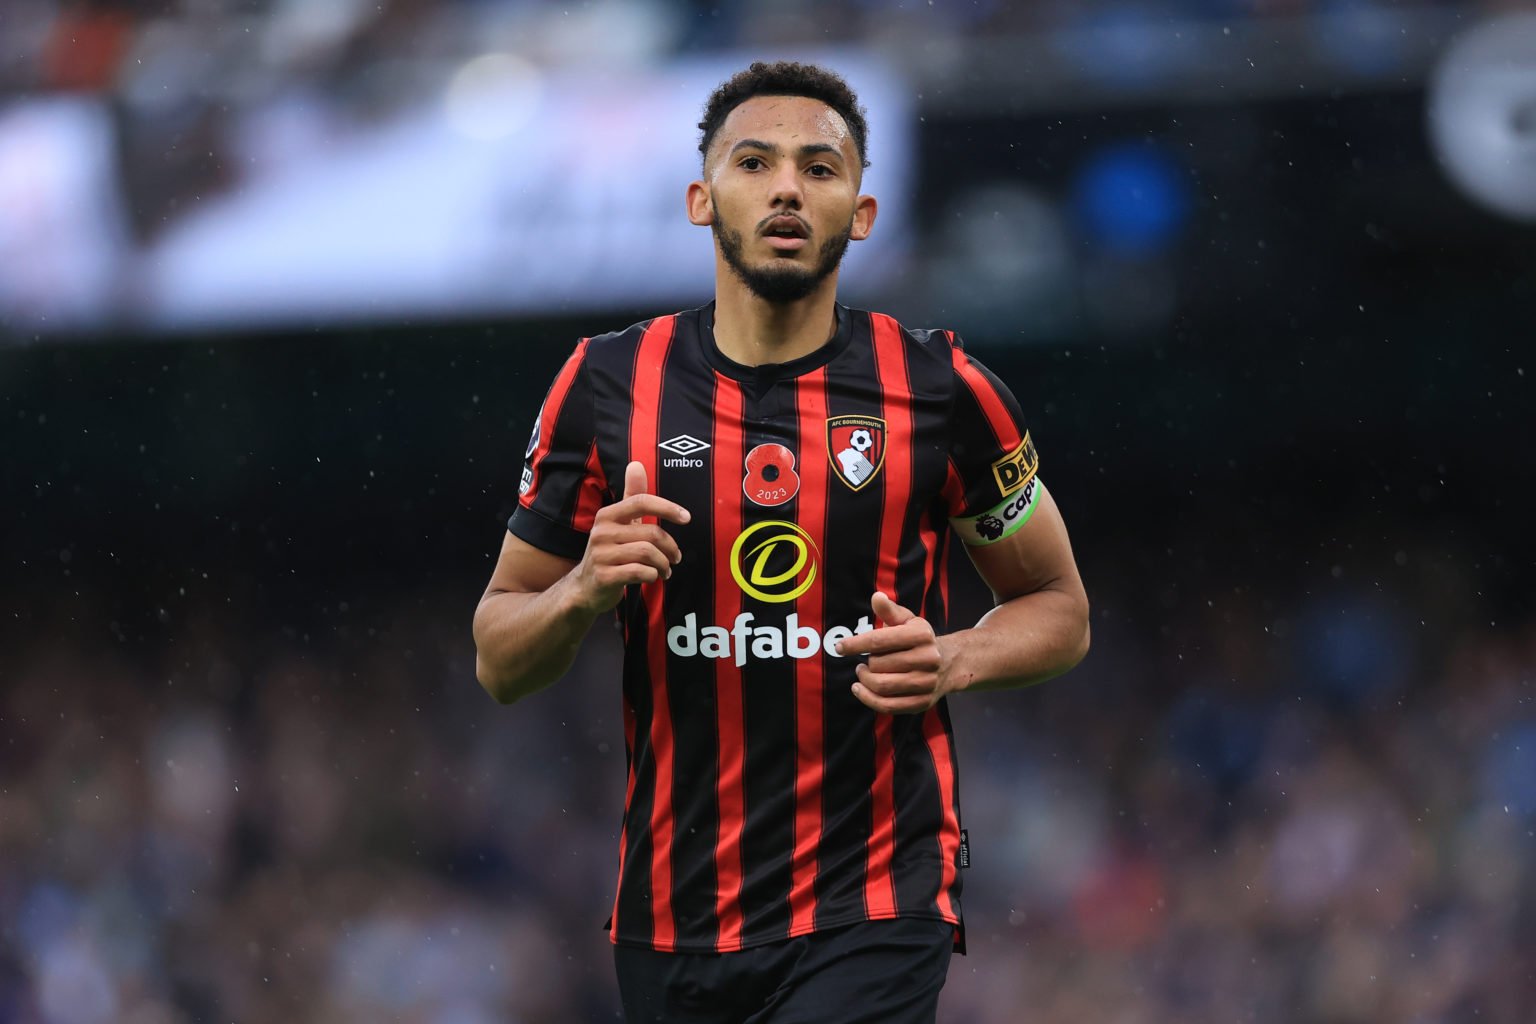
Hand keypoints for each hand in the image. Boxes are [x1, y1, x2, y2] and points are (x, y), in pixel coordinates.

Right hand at [570, 462, 689, 612]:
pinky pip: (640, 572)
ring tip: (666, 570)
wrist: (584, 588)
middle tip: (675, 558)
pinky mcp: (604, 576)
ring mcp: (601, 555)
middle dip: (670, 547)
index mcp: (607, 515)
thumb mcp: (619, 523)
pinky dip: (653, 575)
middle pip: (651, 533)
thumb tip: (636, 464)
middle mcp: (602, 532)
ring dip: (664, 564)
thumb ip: (632, 496)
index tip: (686, 517)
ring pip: (648, 553)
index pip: (641, 502)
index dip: (667, 507)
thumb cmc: (609, 552)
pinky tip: (653, 577)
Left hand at [838, 592, 954, 714]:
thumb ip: (890, 611)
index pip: (880, 641)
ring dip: (864, 681)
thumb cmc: (919, 639)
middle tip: (865, 661)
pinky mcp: (923, 702)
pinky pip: (889, 706)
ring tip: (862, 673)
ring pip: (882, 686)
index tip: (839, 647)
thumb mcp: (908, 620)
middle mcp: (928, 659)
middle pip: (878, 665)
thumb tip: (876, 597)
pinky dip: (869, 699)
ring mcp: (927, 682)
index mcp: (922, 635)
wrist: (949, 663)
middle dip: (866, 663)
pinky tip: (860, 690)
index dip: (855, 644)